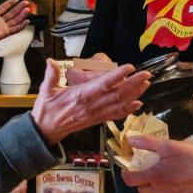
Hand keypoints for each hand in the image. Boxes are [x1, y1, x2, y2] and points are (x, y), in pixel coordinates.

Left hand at [0, 0, 29, 48]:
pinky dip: (21, 26)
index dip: (10, 3)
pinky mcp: (4, 33)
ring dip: (21, 15)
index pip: (4, 7)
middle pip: (11, 13)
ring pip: (15, 20)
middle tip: (26, 2)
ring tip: (27, 9)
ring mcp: (2, 27)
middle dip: (19, 8)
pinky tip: (27, 21)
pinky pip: (15, 29)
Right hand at [31, 60, 149, 144]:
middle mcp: (90, 106)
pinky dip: (128, 110)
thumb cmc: (46, 110)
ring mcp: (95, 114)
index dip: (116, 76)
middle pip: (116, 94)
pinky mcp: (96, 120)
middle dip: (133, 84)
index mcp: (79, 96)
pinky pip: (115, 115)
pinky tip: (138, 104)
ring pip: (119, 104)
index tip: (128, 67)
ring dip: (134, 94)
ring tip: (145, 84)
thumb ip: (51, 75)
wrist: (46, 131)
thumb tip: (50, 61)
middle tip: (146, 74)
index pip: (102, 85)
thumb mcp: (45, 90)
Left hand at [120, 136, 192, 192]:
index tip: (128, 169)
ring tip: (164, 176)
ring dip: (155, 187)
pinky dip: (168, 192)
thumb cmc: (189, 156)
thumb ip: (147, 143)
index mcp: (155, 177)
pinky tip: (176, 182)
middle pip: (142, 190)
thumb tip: (130, 140)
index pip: (131, 181)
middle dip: (142, 181)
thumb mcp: (167, 145)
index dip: (126, 175)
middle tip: (148, 170)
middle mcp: (161, 191)